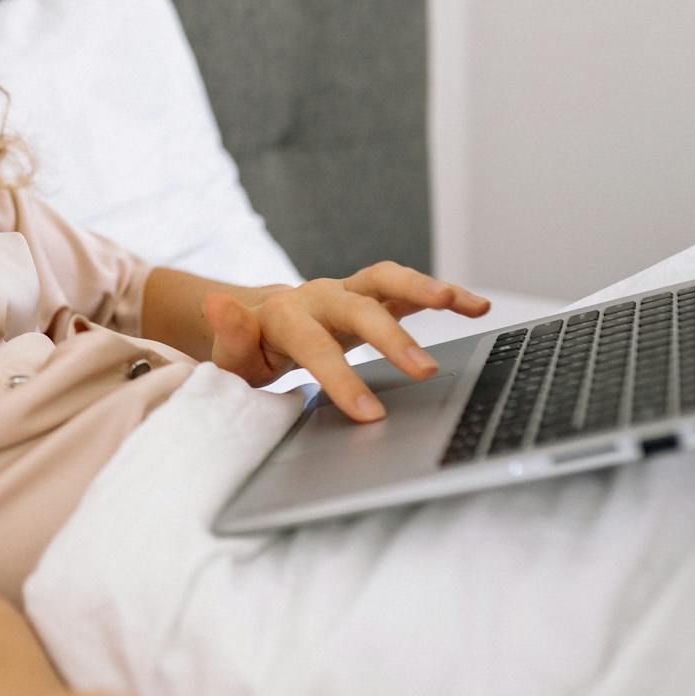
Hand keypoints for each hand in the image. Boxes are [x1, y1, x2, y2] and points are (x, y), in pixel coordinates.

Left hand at [203, 262, 490, 420]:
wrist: (258, 321)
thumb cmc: (250, 350)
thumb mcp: (231, 357)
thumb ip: (230, 336)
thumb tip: (217, 305)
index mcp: (283, 315)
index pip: (315, 347)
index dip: (341, 379)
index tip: (370, 415)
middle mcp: (319, 296)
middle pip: (358, 309)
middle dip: (391, 338)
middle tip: (423, 371)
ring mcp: (348, 292)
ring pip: (386, 280)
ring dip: (422, 288)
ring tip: (457, 301)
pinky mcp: (372, 295)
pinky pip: (408, 290)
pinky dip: (442, 294)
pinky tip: (476, 305)